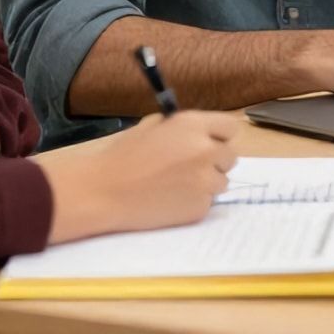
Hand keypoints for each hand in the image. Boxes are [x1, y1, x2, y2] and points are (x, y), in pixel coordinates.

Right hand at [34, 110, 239, 243]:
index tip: (209, 143)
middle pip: (230, 156)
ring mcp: (205, 181)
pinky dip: (193, 202)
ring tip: (176, 185)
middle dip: (213, 161)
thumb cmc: (123, 155)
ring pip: (222, 181)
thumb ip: (184, 127)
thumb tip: (203, 132)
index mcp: (194, 125)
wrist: (103, 191)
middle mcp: (206, 150)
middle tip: (188, 168)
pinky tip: (169, 200)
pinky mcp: (200, 207)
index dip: (219, 136)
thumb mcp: (154, 126)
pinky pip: (207, 202)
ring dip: (206, 182)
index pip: (231, 128)